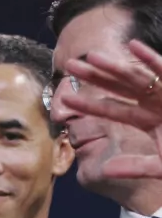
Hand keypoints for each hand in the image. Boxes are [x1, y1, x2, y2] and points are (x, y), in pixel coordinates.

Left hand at [61, 39, 161, 178]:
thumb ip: (137, 167)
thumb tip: (105, 171)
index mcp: (150, 120)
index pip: (114, 111)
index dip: (90, 105)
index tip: (66, 100)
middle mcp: (157, 104)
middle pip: (120, 88)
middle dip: (95, 77)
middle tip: (68, 66)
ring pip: (138, 77)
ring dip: (115, 66)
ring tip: (91, 56)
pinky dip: (152, 59)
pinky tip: (133, 46)